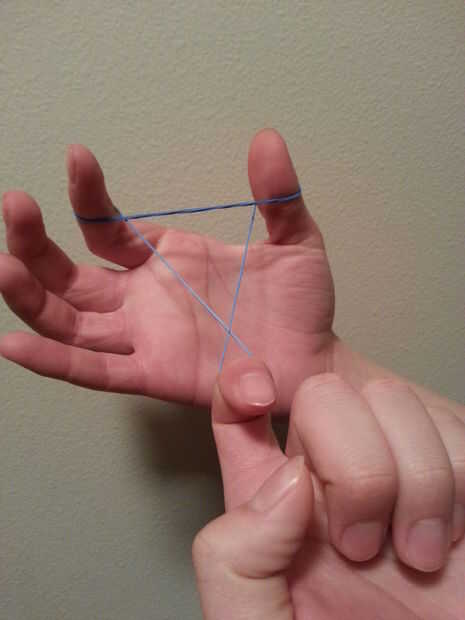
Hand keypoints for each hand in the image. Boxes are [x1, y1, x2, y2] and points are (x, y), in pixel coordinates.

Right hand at [0, 130, 333, 409]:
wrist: (315, 359)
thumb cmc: (300, 304)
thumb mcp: (295, 240)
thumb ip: (278, 195)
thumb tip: (266, 138)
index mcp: (165, 259)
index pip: (107, 228)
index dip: (87, 196)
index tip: (78, 158)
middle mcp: (142, 298)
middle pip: (69, 273)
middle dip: (35, 242)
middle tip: (16, 205)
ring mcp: (143, 337)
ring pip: (69, 320)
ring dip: (31, 296)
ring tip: (3, 265)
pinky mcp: (153, 375)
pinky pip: (95, 371)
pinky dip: (55, 360)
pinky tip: (14, 345)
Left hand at [193, 360, 464, 618]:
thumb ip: (236, 561)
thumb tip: (289, 478)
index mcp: (272, 504)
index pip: (239, 415)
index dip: (237, 385)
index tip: (253, 396)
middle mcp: (330, 478)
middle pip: (325, 393)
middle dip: (350, 462)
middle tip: (361, 545)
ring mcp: (395, 475)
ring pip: (391, 400)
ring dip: (411, 478)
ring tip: (415, 554)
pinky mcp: (456, 484)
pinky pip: (456, 431)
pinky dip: (457, 481)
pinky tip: (452, 539)